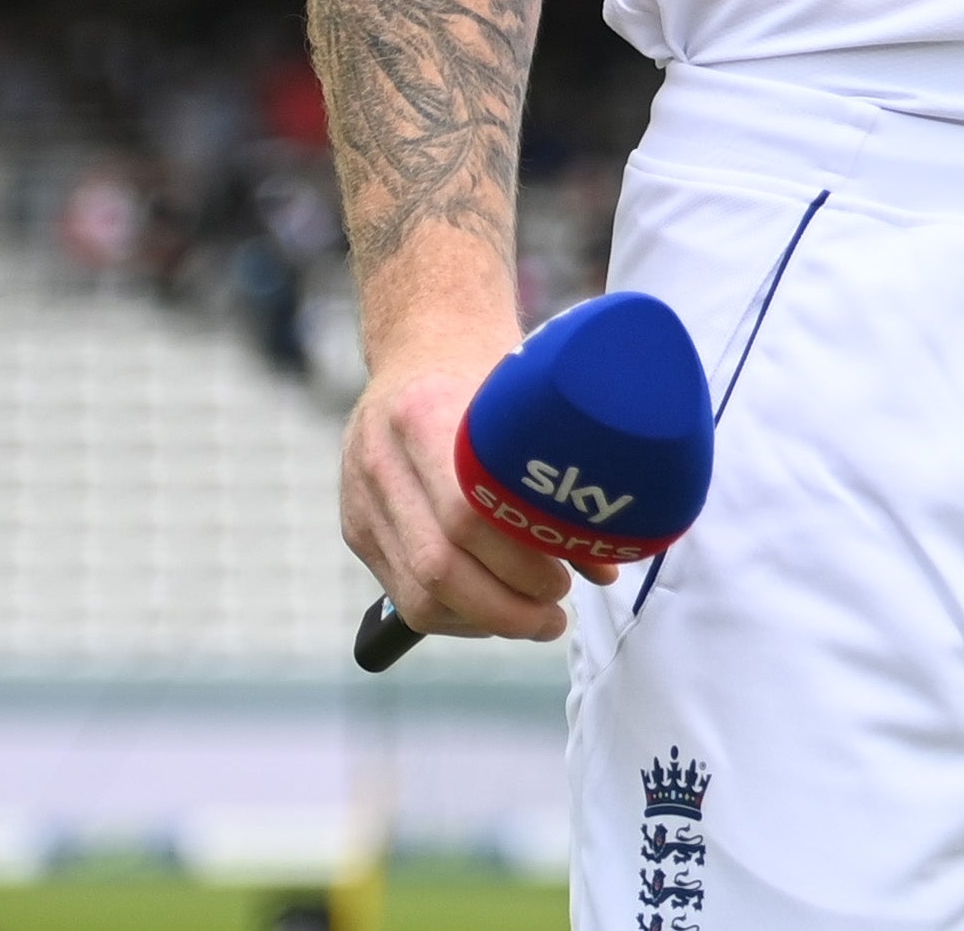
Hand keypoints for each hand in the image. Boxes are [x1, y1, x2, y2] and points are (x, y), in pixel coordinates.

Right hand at [339, 298, 603, 643]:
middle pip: (438, 565)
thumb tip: (607, 565)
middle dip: (506, 607)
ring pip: (415, 592)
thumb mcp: (523, 403)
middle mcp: (380, 459)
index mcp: (424, 415)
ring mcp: (360, 497)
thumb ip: (556, 478)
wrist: (424, 342)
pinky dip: (454, 617)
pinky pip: (400, 593)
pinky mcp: (356, 526)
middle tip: (557, 613)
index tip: (567, 581)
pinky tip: (494, 612)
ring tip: (535, 619)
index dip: (520, 562)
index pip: (466, 514)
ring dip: (482, 621)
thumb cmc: (490, 375)